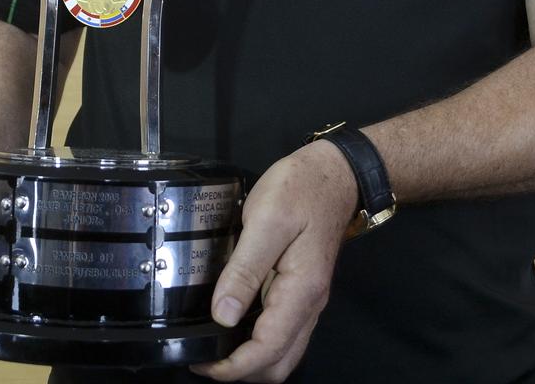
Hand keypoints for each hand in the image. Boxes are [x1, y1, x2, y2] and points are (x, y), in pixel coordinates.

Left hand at [191, 140, 357, 381]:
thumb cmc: (300, 189)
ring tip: (214, 343)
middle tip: (203, 354)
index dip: (232, 368)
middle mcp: (309, 303)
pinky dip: (259, 340)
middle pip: (278, 364)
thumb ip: (245, 268)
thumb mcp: (267, 220)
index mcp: (302, 290)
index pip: (268, 351)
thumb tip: (222, 315)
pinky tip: (234, 321)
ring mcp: (309, 297)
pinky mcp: (303, 287)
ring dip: (250, 359)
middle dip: (241, 371)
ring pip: (283, 351)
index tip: (200, 361)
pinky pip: (283, 330)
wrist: (334, 171)